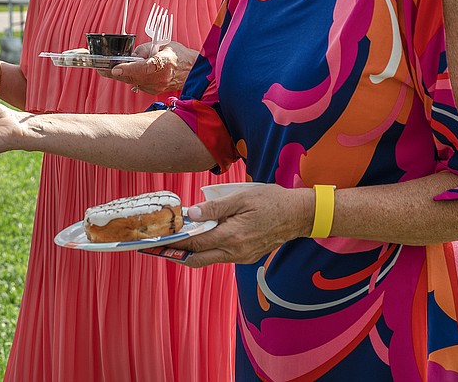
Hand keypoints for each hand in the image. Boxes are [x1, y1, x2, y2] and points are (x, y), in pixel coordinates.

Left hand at [108, 41, 197, 95]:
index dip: (129, 69)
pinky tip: (123, 72)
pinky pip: (137, 84)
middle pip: (134, 77)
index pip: (145, 67)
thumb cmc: (177, 55)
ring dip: (120, 75)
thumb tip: (130, 56)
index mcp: (166, 62)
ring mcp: (158, 87)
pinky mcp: (154, 91)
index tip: (116, 68)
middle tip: (100, 67)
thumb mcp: (162, 45)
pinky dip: (129, 78)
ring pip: (133, 82)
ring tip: (106, 68)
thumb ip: (145, 50)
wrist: (192, 71)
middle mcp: (161, 78)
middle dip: (115, 72)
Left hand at [167, 183, 310, 267]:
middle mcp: (236, 252)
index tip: (158, 240)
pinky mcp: (247, 257)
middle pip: (198, 260)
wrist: (298, 215)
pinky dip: (209, 249)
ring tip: (178, 239)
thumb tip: (191, 213)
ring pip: (210, 259)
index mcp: (232, 236)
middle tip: (161, 246)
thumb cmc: (271, 201)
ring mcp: (242, 257)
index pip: (195, 244)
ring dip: (193, 252)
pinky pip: (222, 256)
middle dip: (178, 254)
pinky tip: (202, 236)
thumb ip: (214, 208)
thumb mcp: (241, 197)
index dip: (174, 242)